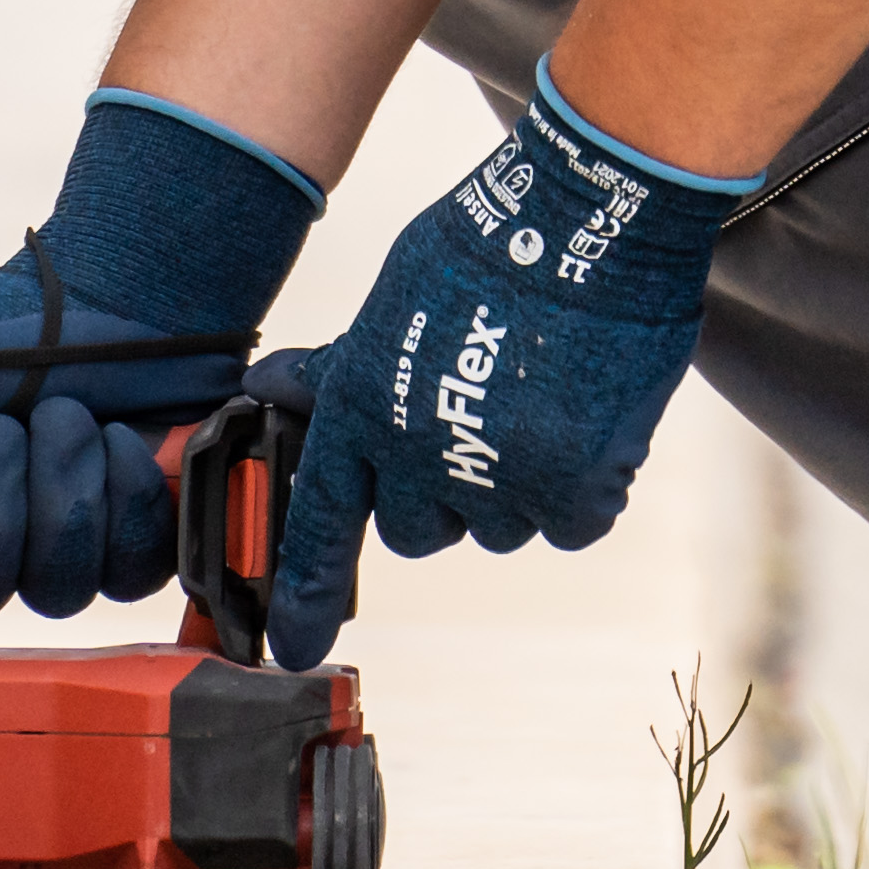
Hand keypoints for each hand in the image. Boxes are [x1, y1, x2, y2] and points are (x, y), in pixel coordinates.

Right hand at [0, 93, 324, 647]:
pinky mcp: (133, 540)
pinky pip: (128, 571)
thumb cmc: (19, 331)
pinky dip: (127, 497)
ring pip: (57, 590)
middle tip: (8, 425)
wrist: (125, 292)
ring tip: (71, 416)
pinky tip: (121, 441)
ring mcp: (62, 544)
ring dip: (64, 488)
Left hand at [267, 63, 750, 665]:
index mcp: (364, 410)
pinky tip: (585, 417)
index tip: (296, 645)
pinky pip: (570, 523)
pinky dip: (582, 484)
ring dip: (517, 486)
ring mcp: (500, 483)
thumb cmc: (491, 243)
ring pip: (500, 528)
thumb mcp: (393, 301)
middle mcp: (421, 458)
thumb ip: (344, 366)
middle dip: (444, 492)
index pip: (320, 521)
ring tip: (543, 397)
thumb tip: (276, 387)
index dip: (305, 592)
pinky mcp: (575, 491)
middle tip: (481, 421)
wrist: (592, 223)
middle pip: (418, 530)